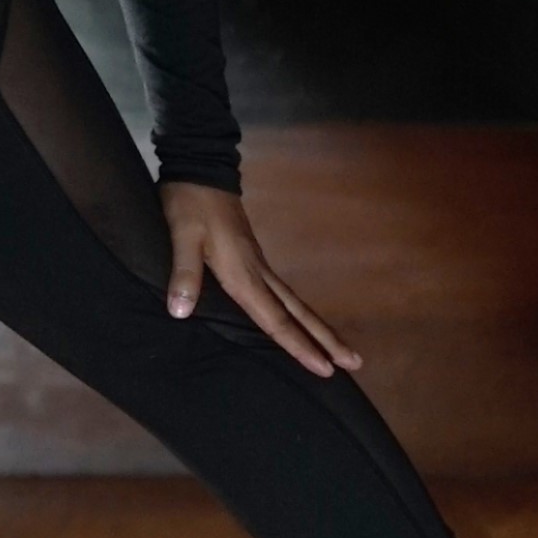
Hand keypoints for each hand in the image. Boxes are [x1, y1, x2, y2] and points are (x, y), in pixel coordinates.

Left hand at [160, 180, 362, 376]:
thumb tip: (181, 313)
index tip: (327, 369)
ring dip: (317, 327)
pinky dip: (296, 312)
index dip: (299, 346)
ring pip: (293, 302)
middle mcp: (258, 272)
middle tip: (356, 363)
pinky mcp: (252, 258)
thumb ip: (184, 273)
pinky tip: (297, 320)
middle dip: (326, 339)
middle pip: (297, 312)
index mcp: (243, 273)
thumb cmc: (190, 202)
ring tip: (339, 349)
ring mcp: (258, 264)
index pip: (275, 319)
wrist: (201, 168)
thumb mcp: (181, 235)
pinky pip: (281, 293)